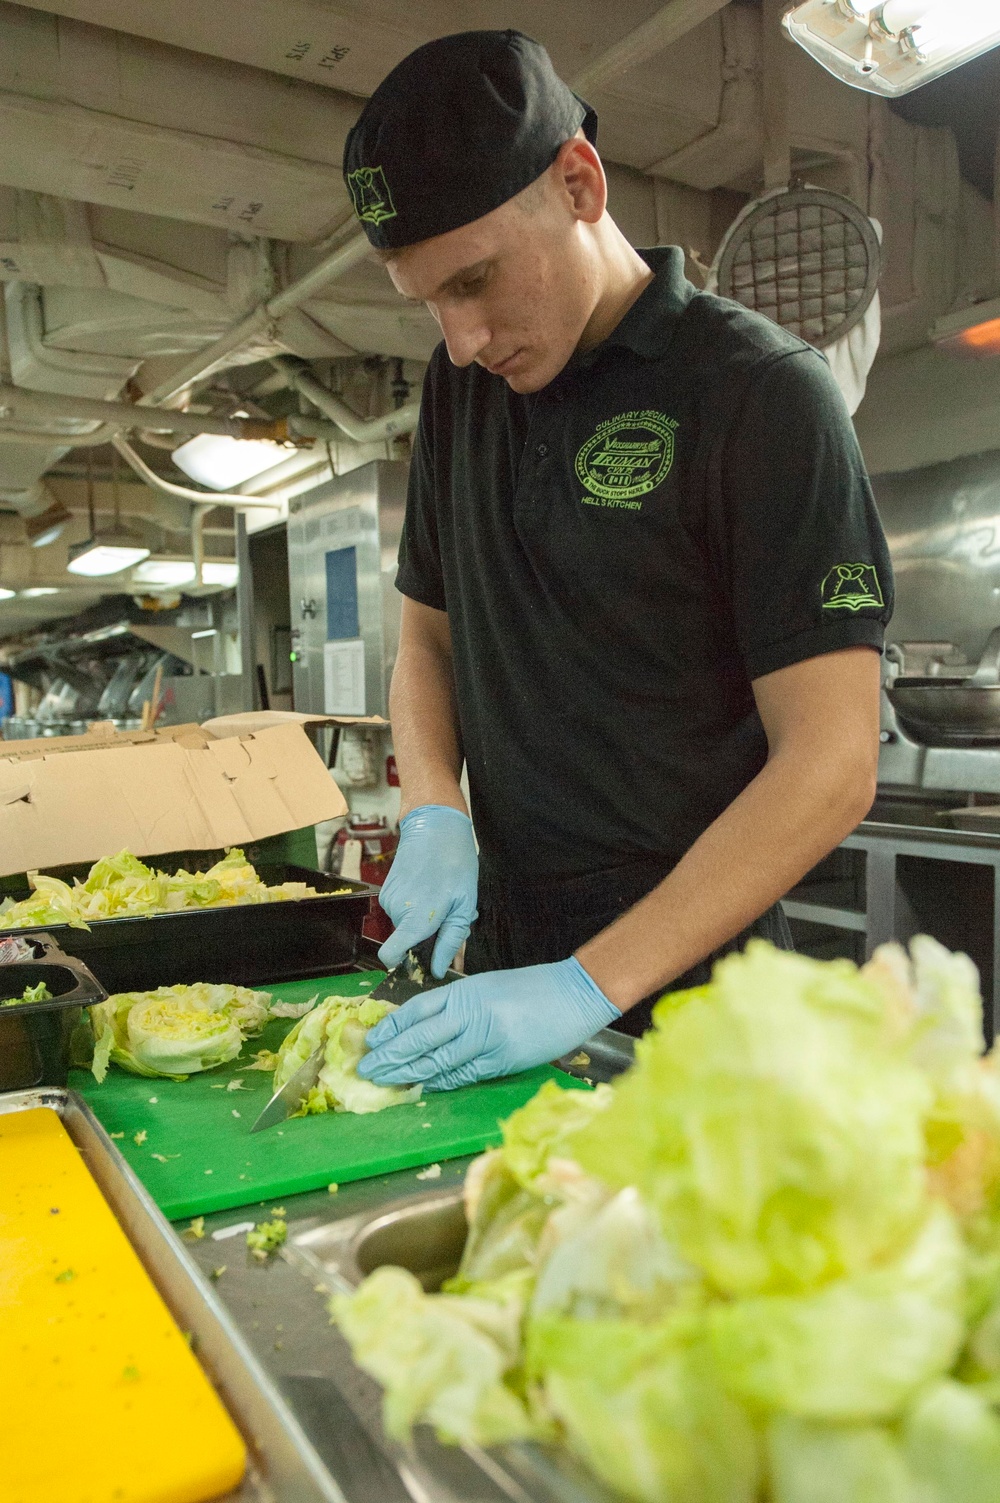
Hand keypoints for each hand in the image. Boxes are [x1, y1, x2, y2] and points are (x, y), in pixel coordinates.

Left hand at [357, 957, 620, 1090]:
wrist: (574, 994)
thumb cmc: (532, 989)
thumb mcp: (487, 987)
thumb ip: (459, 1007)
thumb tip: (427, 1029)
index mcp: (465, 991)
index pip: (417, 1010)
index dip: (392, 1027)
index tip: (372, 1041)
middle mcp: (470, 1013)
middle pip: (421, 1038)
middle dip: (392, 1056)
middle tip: (367, 1070)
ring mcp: (486, 1037)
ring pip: (438, 1060)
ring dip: (410, 1074)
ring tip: (387, 1082)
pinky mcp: (503, 1059)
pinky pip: (465, 1074)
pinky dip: (442, 1082)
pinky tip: (424, 1088)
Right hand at [378, 805, 478, 978]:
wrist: (434, 825)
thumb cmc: (455, 862)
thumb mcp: (464, 904)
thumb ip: (451, 940)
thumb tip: (439, 969)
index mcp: (416, 919)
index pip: (391, 956)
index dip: (404, 964)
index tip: (421, 960)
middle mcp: (396, 911)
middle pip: (407, 941)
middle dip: (427, 934)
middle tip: (448, 913)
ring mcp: (389, 899)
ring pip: (406, 924)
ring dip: (424, 918)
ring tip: (441, 896)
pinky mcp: (387, 889)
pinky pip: (401, 910)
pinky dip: (416, 906)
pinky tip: (430, 887)